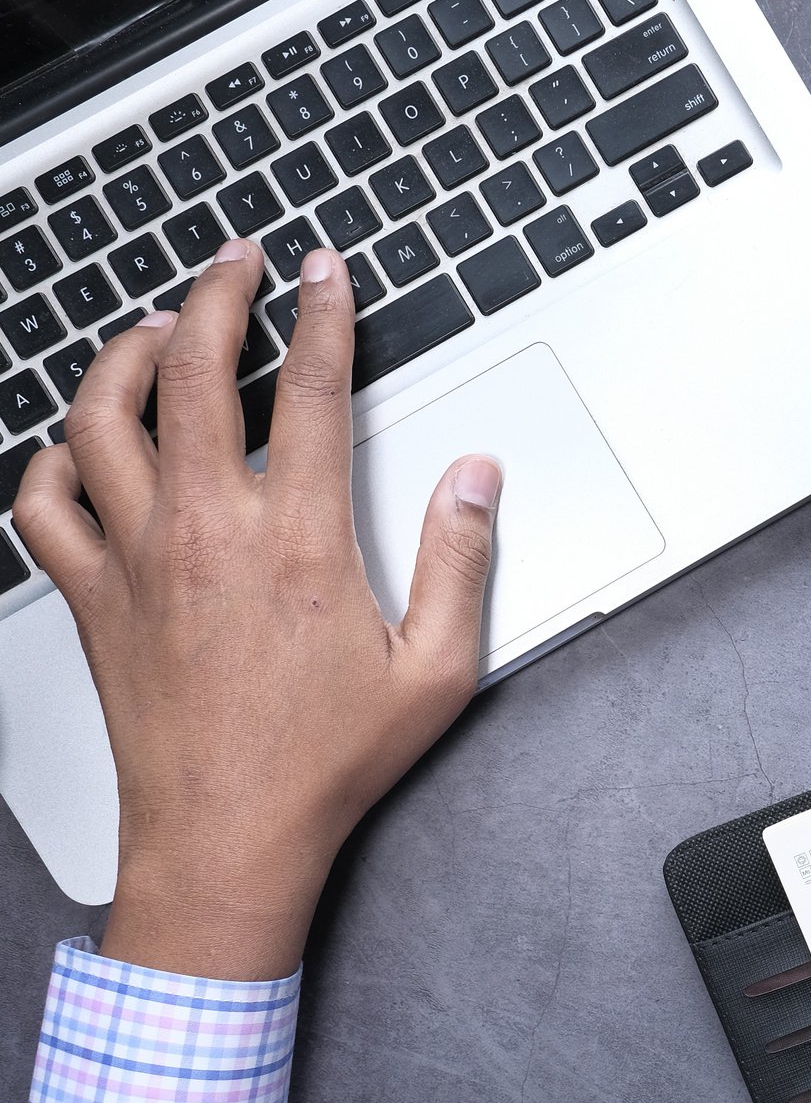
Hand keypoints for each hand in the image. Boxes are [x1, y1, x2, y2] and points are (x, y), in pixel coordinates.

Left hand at [11, 241, 502, 979]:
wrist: (226, 839)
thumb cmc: (328, 764)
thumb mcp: (436, 671)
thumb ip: (461, 561)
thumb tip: (475, 478)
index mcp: (297, 540)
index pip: (307, 390)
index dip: (320, 315)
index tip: (325, 272)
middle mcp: (204, 531)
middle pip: (188, 371)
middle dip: (213, 296)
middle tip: (235, 263)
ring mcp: (135, 559)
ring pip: (99, 417)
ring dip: (124, 353)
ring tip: (154, 327)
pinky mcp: (91, 596)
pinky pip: (42, 503)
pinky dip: (53, 459)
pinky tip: (80, 446)